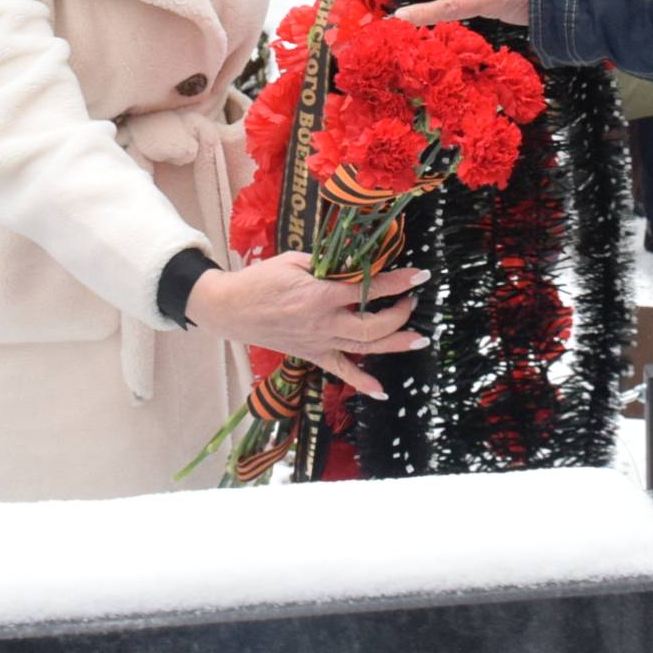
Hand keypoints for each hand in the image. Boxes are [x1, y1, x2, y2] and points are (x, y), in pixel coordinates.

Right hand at [186, 255, 428, 399]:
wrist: (232, 309)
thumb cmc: (262, 279)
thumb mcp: (295, 260)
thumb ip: (329, 264)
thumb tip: (358, 262)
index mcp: (320, 295)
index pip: (368, 289)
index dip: (398, 282)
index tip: (420, 276)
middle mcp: (324, 323)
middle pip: (373, 326)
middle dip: (400, 315)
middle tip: (413, 301)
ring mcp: (319, 342)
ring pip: (364, 348)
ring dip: (395, 344)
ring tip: (418, 339)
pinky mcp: (312, 354)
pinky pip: (340, 371)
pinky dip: (362, 382)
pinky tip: (382, 392)